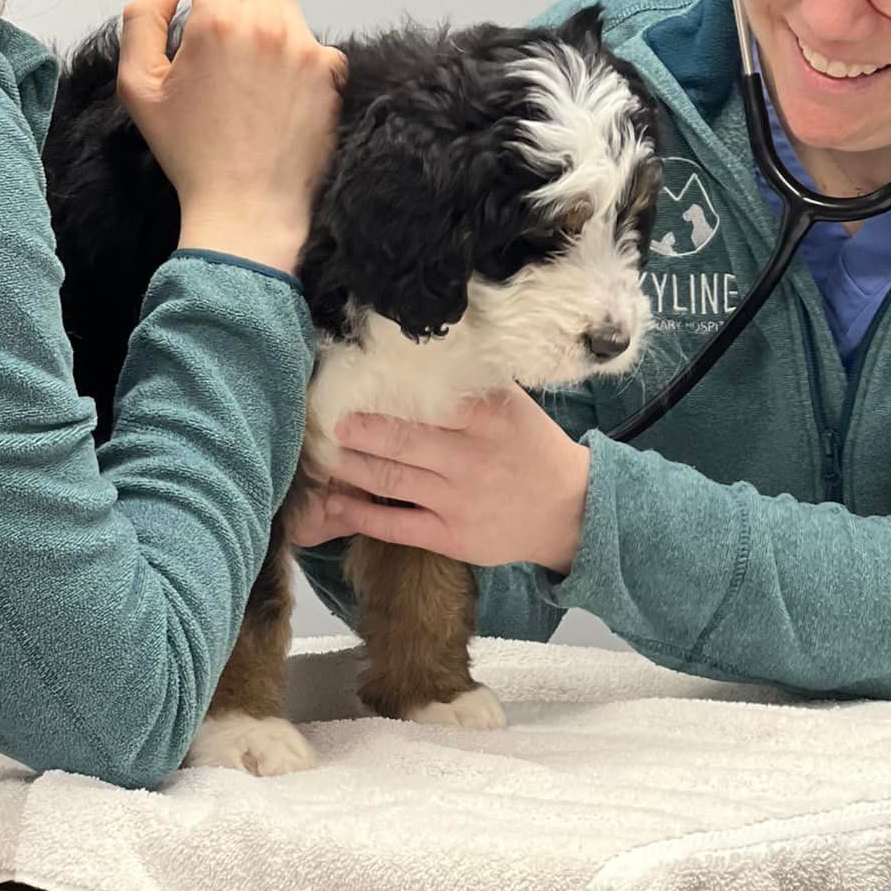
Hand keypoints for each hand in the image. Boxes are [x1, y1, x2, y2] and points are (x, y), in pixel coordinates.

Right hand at [116, 0, 345, 275]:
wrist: (245, 206)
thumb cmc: (189, 152)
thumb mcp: (138, 85)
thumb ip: (142, 18)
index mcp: (217, 22)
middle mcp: (267, 26)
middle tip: (220, 42)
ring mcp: (305, 49)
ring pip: (285, 7)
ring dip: (266, 25)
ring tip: (248, 73)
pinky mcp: (331, 75)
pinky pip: (314, 42)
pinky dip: (297, 57)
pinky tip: (276, 92)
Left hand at [286, 387, 591, 573]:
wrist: (569, 511)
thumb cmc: (533, 448)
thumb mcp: (514, 406)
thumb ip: (472, 385)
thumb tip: (421, 353)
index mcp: (487, 419)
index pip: (429, 400)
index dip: (387, 392)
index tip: (356, 380)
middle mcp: (470, 459)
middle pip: (400, 440)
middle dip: (357, 428)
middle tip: (326, 416)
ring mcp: (457, 501)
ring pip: (390, 480)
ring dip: (349, 465)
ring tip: (321, 452)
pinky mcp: (450, 537)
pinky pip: (395, 525)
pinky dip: (359, 513)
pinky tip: (333, 499)